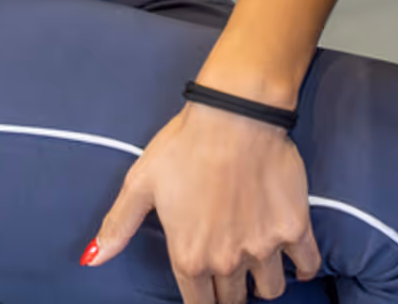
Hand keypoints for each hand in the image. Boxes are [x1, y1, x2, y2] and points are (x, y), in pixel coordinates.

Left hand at [86, 105, 319, 303]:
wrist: (234, 113)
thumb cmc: (184, 144)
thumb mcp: (141, 182)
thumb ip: (118, 225)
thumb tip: (91, 260)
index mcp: (189, 257)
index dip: (202, 302)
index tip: (206, 293)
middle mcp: (226, 261)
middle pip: (233, 301)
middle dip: (230, 291)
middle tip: (229, 268)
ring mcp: (263, 248)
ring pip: (270, 290)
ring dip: (263, 281)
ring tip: (257, 259)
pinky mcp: (295, 229)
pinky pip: (307, 265)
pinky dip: (303, 268)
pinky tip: (295, 259)